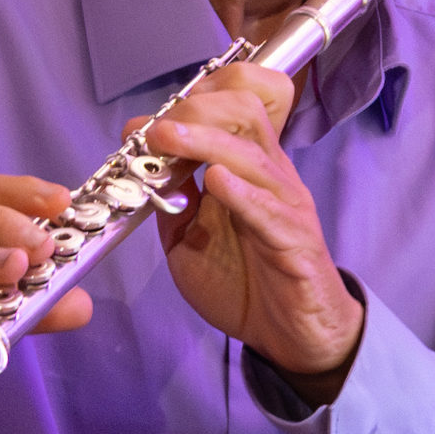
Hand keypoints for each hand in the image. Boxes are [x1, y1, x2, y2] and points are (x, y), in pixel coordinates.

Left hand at [133, 62, 363, 405]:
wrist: (291, 334)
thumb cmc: (245, 281)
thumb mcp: (189, 237)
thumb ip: (171, 201)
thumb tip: (139, 163)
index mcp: (248, 166)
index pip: (232, 105)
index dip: (192, 99)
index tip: (146, 122)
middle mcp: (271, 174)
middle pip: (245, 112)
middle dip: (195, 111)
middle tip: (155, 130)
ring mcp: (286, 204)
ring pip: (252, 155)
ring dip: (206, 142)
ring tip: (167, 139)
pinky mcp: (296, 241)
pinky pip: (271, 210)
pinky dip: (242, 193)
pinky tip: (216, 182)